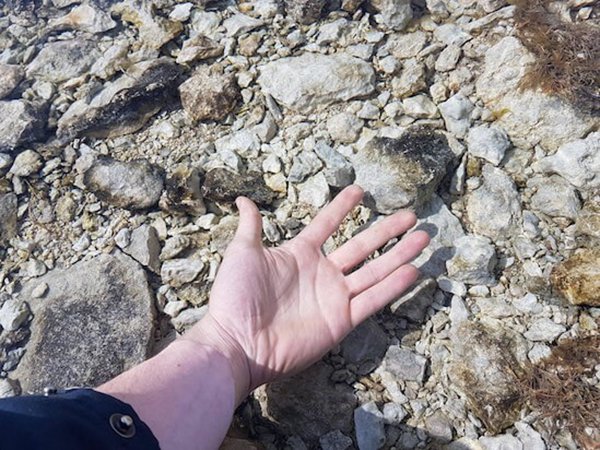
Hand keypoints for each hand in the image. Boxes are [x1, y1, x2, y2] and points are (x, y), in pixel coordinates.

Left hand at [184, 186, 429, 401]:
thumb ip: (251, 226)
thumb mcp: (242, 253)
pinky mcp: (341, 321)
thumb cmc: (235, 297)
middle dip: (386, 231)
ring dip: (399, 255)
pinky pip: (371, 300)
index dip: (342, 208)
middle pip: (361, 247)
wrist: (237, 342)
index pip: (326, 225)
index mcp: (299, 254)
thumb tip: (243, 200)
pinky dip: (392, 287)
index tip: (359, 190)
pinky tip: (413, 270)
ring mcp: (333, 297)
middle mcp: (321, 273)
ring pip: (374, 271)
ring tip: (423, 238)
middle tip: (410, 216)